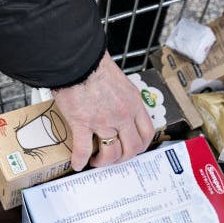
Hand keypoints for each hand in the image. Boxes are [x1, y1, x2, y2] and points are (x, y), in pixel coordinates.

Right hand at [51, 52, 154, 169]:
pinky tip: (76, 163)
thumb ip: (123, 97)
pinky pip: (83, 149)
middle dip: (123, 158)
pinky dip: (80, 160)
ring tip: (95, 161)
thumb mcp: (121, 81)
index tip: (132, 149)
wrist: (77, 59)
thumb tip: (117, 103)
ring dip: (103, 162)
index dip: (140, 145)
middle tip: (114, 158)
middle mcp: (122, 115)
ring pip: (111, 153)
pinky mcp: (82, 123)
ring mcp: (103, 121)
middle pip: (132, 148)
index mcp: (134, 103)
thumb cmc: (95, 65)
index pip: (147, 132)